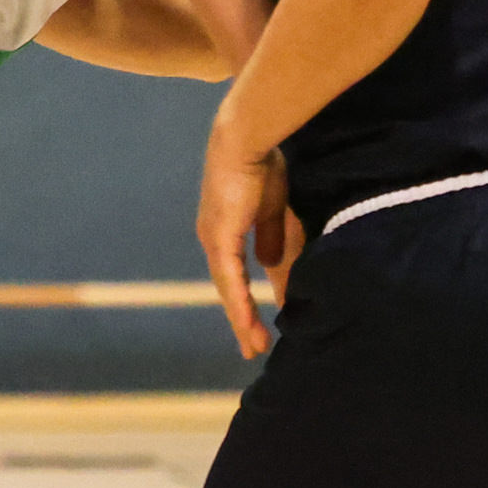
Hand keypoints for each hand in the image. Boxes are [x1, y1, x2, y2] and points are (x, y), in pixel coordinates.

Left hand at [197, 131, 293, 359]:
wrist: (248, 139)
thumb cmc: (263, 165)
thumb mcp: (273, 210)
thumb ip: (271, 238)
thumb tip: (270, 265)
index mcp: (225, 232)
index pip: (235, 276)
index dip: (245, 302)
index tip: (257, 328)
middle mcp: (214, 239)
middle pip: (228, 289)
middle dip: (242, 320)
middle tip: (254, 348)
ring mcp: (214, 239)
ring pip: (227, 290)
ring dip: (241, 320)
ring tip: (255, 346)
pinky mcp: (219, 236)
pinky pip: (229, 277)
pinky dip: (238, 302)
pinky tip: (245, 324)